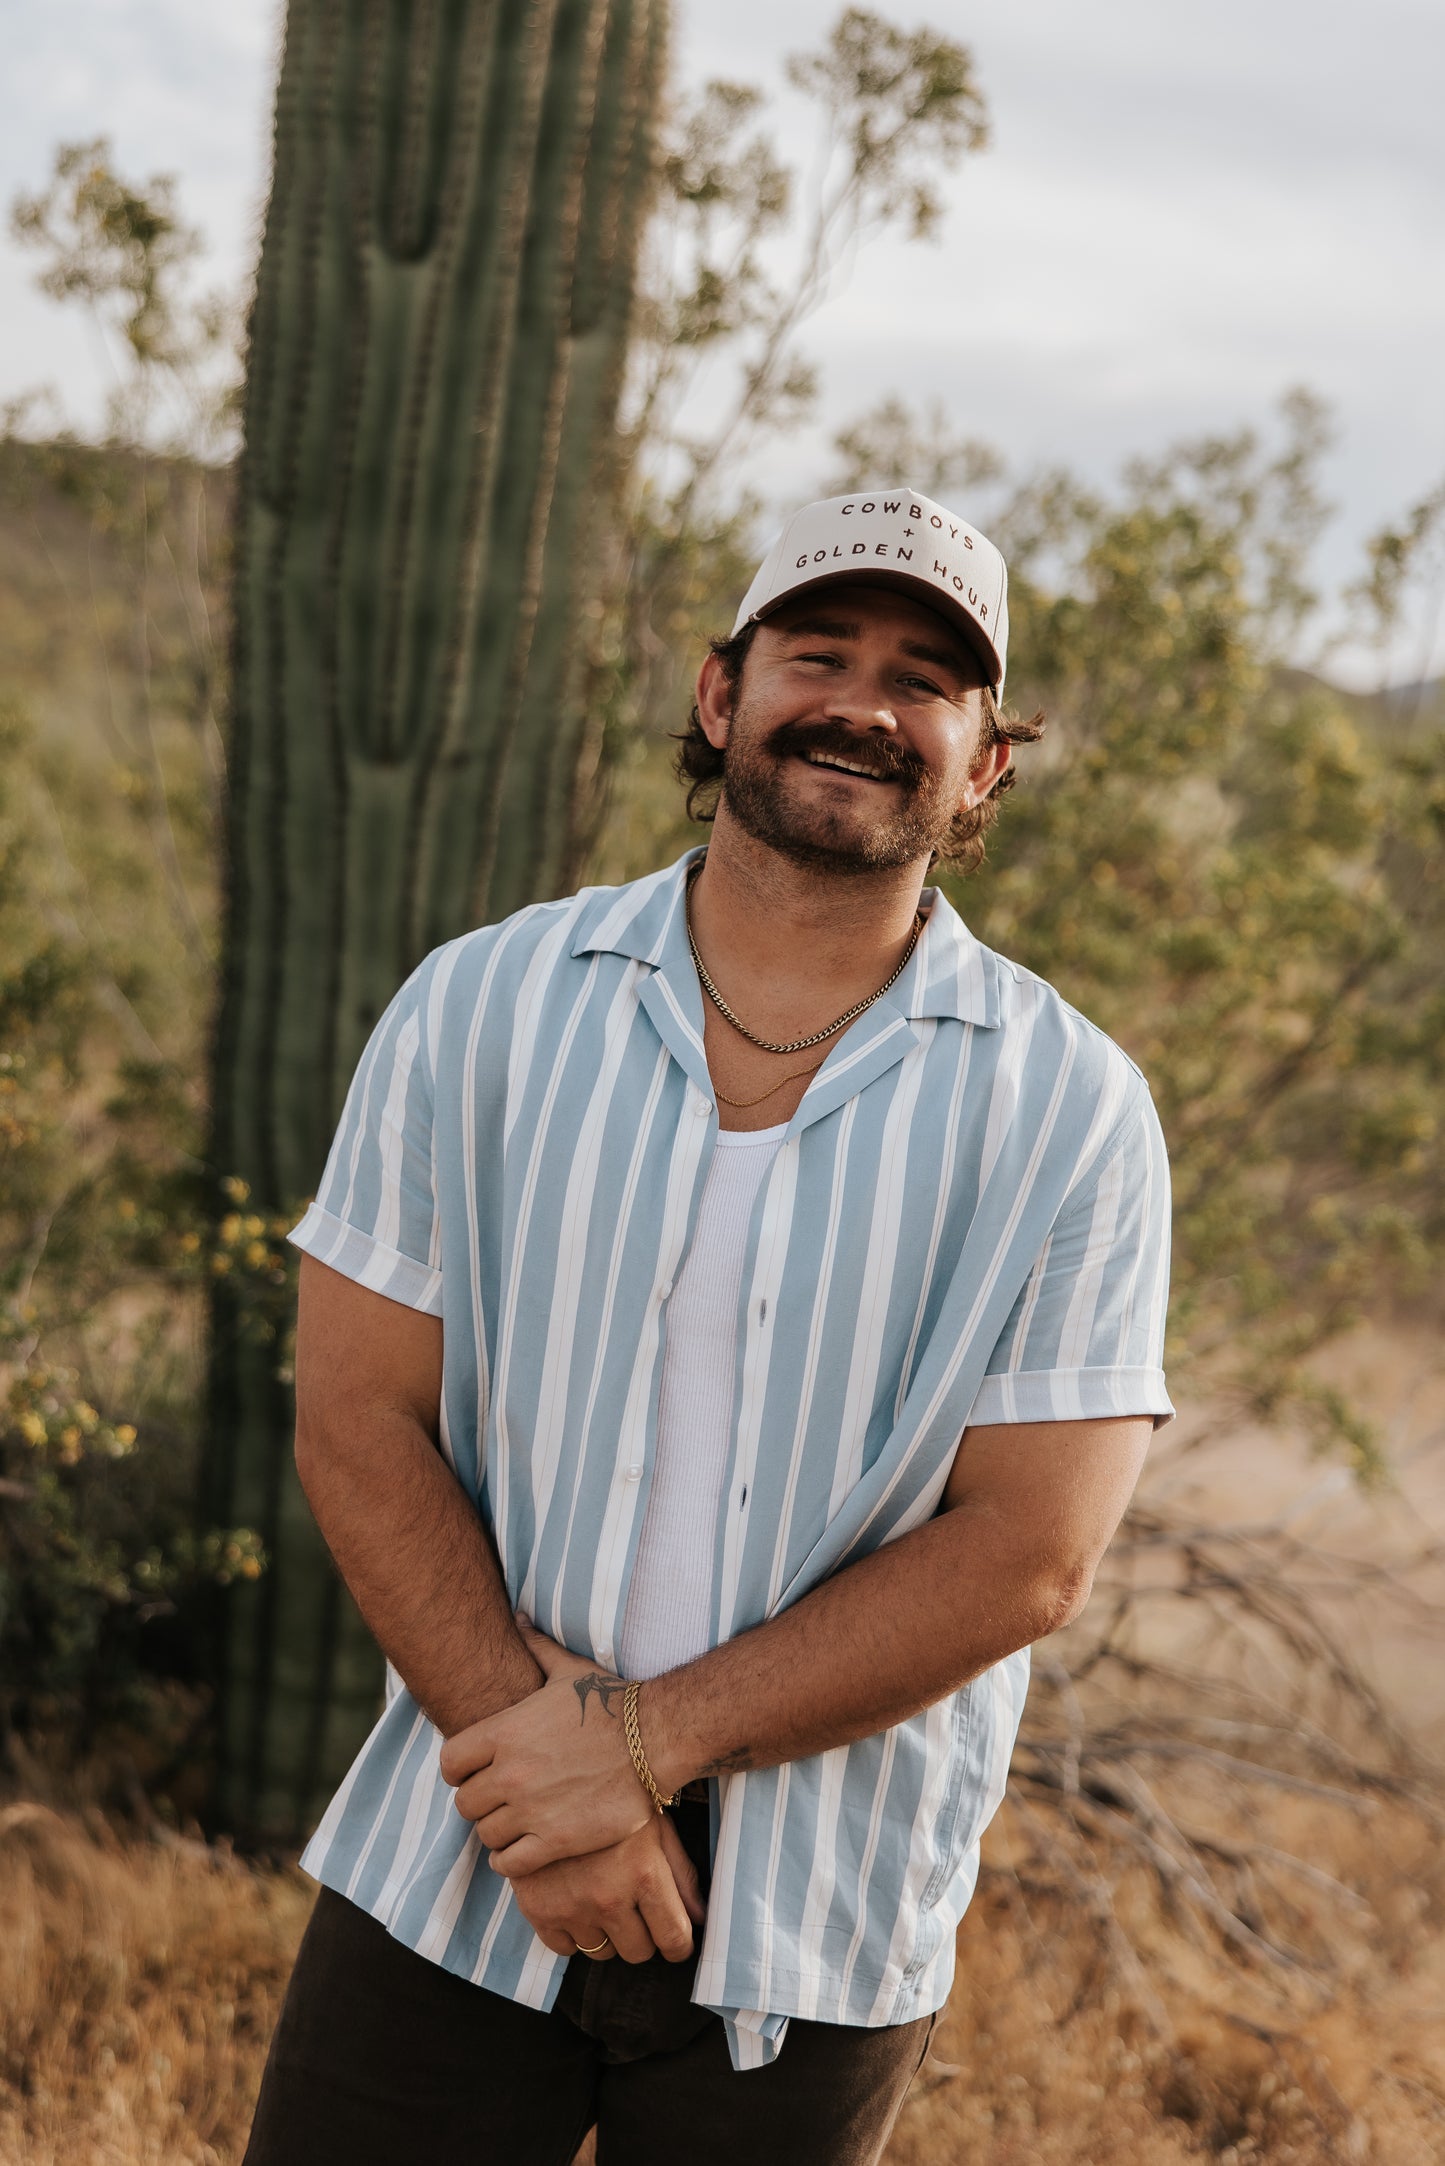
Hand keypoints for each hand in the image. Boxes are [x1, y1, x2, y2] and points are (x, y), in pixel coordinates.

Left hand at [439, 1621, 658, 1873]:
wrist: (655, 1739)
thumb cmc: (612, 1703)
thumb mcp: (568, 1671)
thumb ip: (537, 1647)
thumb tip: (520, 1617)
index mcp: (505, 1732)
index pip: (450, 1762)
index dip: (459, 1770)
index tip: (476, 1772)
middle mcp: (510, 1773)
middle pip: (465, 1803)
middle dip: (480, 1801)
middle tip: (501, 1799)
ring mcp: (531, 1810)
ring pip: (486, 1834)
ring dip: (498, 1830)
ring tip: (516, 1823)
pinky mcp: (556, 1841)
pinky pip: (510, 1863)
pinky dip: (511, 1860)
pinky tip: (524, 1849)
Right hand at [507, 1812, 705, 1964]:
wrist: (549, 1781)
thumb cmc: (613, 1799)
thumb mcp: (655, 1826)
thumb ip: (681, 1874)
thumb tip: (700, 1918)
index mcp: (643, 1874)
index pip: (673, 1938)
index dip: (679, 1945)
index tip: (675, 1940)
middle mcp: (608, 1896)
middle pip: (638, 1952)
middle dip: (643, 1935)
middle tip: (636, 1908)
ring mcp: (571, 1906)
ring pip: (601, 1952)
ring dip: (606, 1932)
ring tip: (602, 1896)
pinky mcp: (538, 1910)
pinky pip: (565, 1949)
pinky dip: (572, 1933)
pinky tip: (576, 1902)